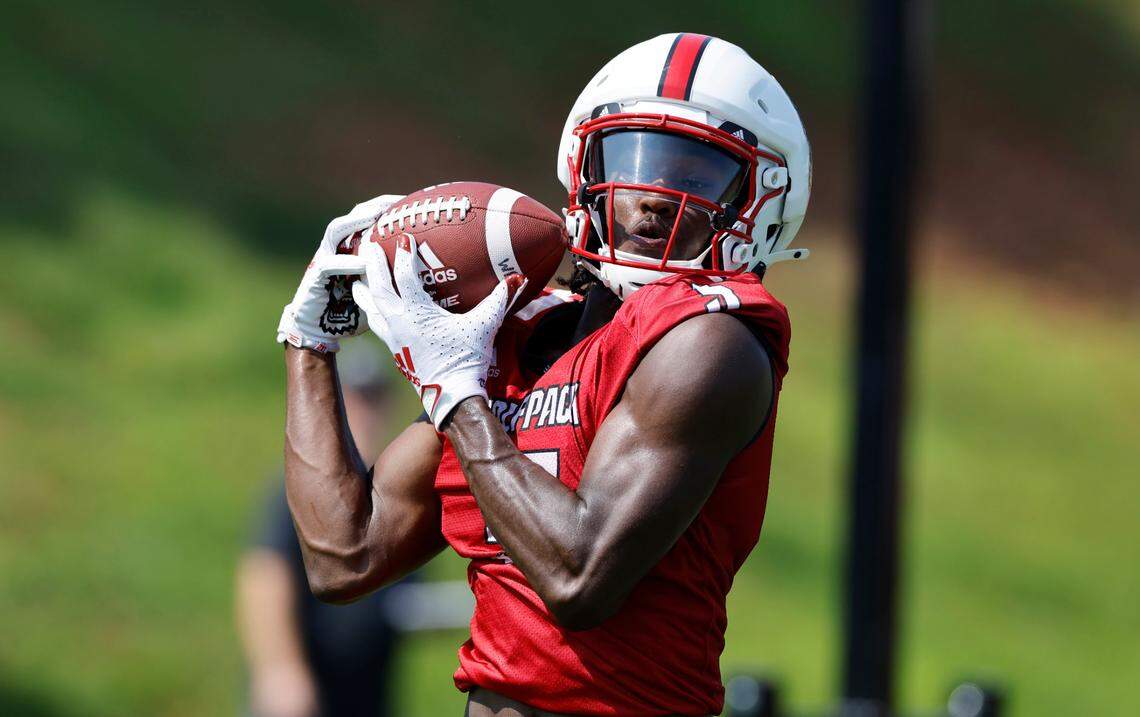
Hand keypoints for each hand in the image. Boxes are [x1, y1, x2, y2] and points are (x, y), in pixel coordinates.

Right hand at [274, 193, 404, 352]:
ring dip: (356, 222)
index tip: (415, 203)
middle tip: (397, 202)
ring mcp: (324, 258)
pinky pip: (330, 265)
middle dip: (375, 206)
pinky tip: (365, 261)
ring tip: (375, 218)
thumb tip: (435, 282)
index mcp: (354, 247)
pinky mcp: (315, 276)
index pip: (373, 218)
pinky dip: (348, 262)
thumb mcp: (382, 294)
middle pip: (355, 215)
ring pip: (337, 230)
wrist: (320, 331)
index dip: (390, 207)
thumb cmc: (355, 313)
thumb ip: (400, 283)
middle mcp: (338, 247)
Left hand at [352, 234, 525, 427]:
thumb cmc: (467, 359)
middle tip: (366, 246)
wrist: (452, 396)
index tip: (403, 238)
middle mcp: (400, 322)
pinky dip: (372, 312)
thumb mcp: (484, 326)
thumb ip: (498, 299)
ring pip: (371, 308)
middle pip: (377, 287)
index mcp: (417, 312)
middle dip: (371, 265)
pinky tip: (374, 310)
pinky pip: (377, 325)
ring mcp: (394, 338)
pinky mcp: (395, 351)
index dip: (403, 255)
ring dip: (364, 290)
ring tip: (358, 278)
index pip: (405, 276)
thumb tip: (517, 278)